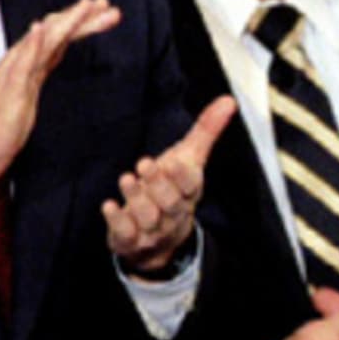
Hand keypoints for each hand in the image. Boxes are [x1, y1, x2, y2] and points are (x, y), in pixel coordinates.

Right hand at [0, 0, 121, 213]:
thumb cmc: (3, 125)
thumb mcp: (30, 90)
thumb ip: (40, 67)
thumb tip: (55, 50)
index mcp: (29, 63)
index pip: (59, 37)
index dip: (82, 22)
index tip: (106, 11)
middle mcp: (21, 62)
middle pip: (55, 33)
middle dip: (81, 16)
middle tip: (106, 2)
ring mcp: (14, 75)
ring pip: (42, 41)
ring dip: (64, 22)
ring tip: (86, 6)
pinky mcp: (9, 91)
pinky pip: (21, 64)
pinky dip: (31, 44)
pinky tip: (40, 28)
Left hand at [104, 95, 236, 271]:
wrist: (160, 240)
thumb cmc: (174, 188)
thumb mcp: (189, 159)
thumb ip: (207, 130)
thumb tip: (229, 100)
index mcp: (189, 192)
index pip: (191, 185)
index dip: (183, 176)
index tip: (175, 161)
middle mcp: (174, 213)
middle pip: (171, 202)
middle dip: (158, 184)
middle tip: (144, 163)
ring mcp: (153, 229)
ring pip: (148, 216)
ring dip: (136, 198)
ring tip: (126, 179)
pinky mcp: (131, 239)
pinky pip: (126, 233)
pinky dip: (117, 220)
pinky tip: (109, 205)